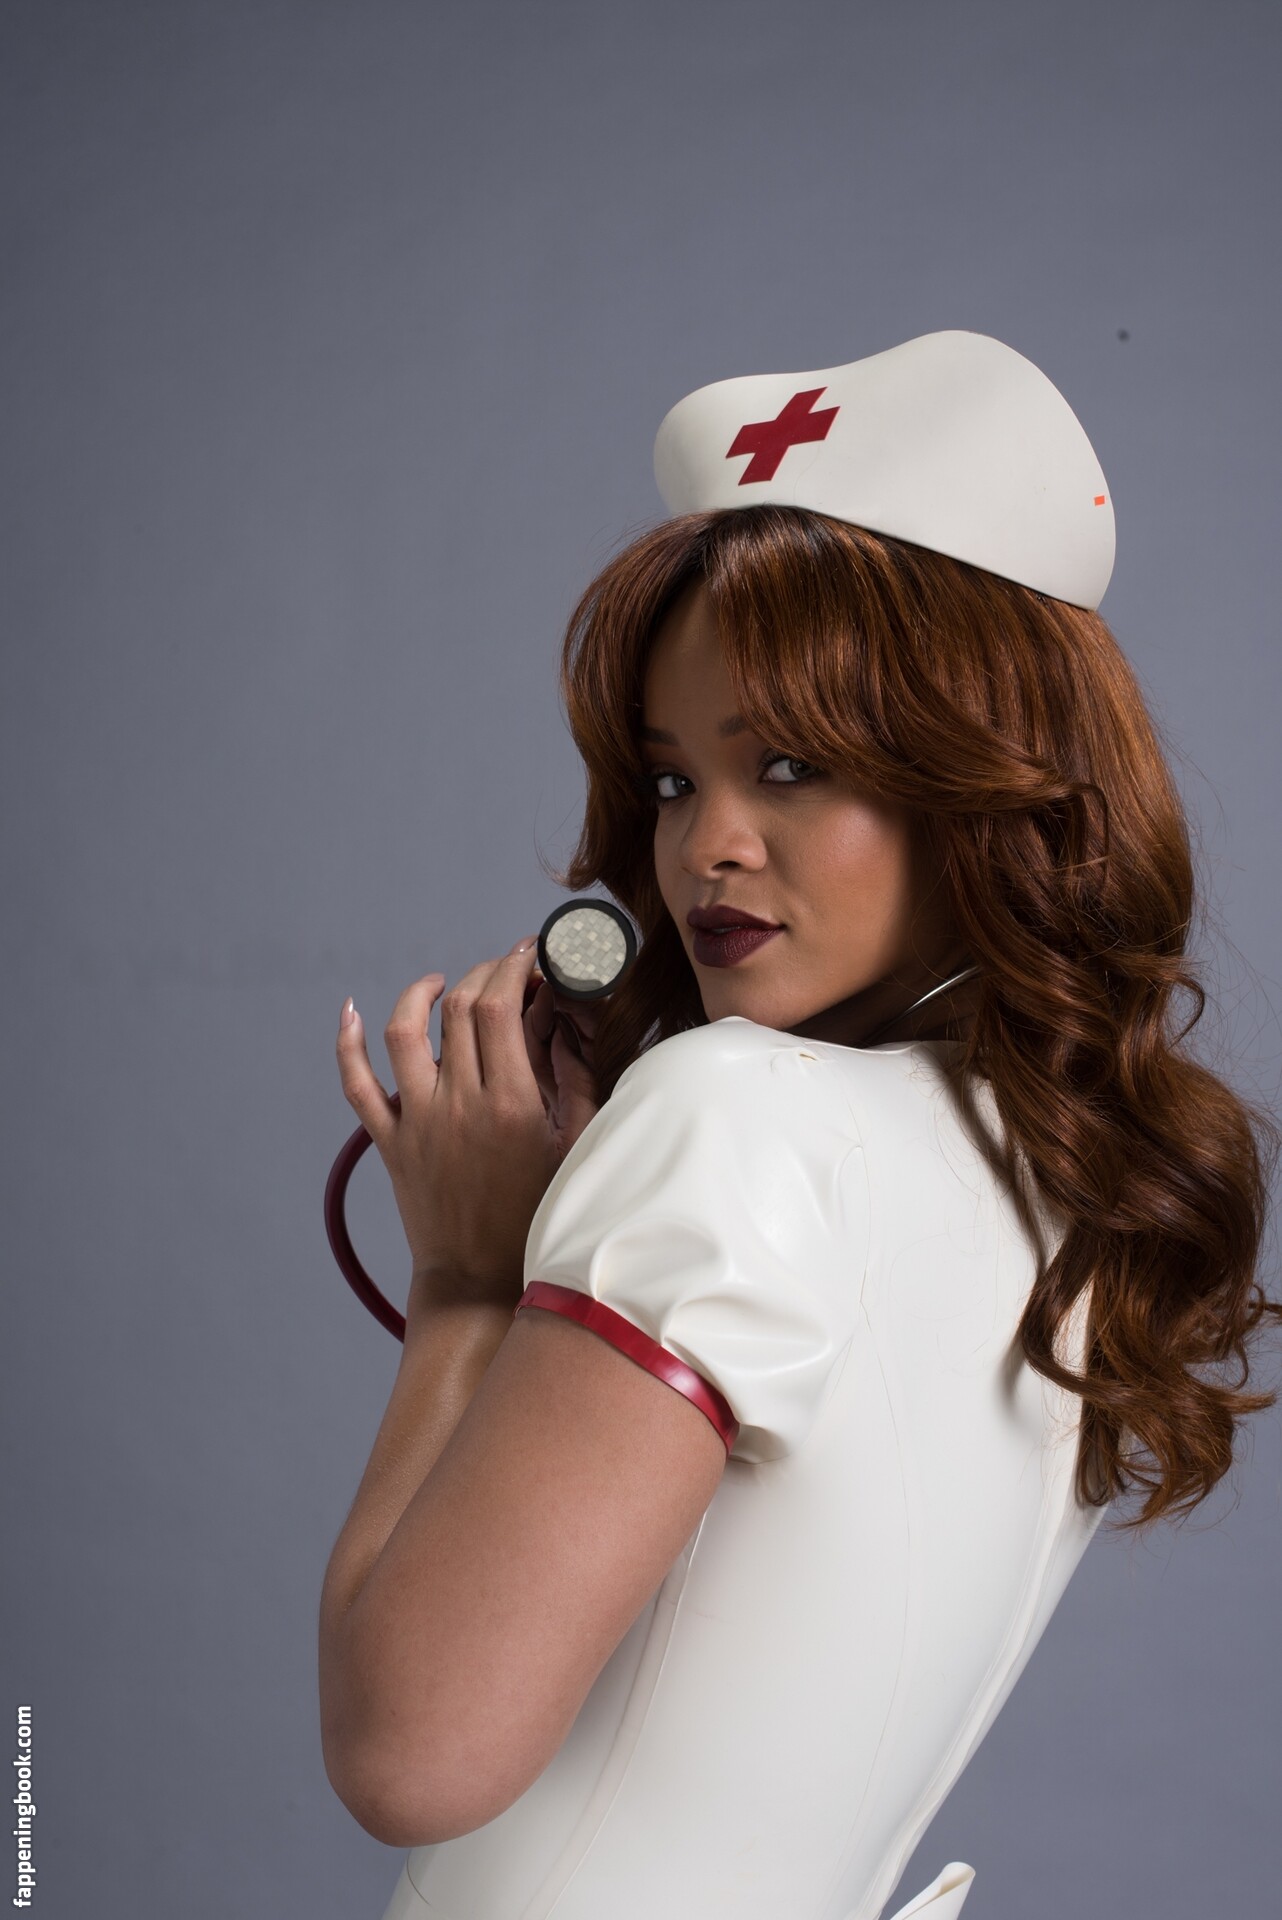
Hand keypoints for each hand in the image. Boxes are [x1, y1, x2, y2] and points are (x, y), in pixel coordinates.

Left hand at [335, 938, 599, 1310]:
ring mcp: (418, 1122)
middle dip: (481, 974)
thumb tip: (565, 1023)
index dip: (511, 968)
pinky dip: (347, 1045)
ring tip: (439, 983)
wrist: (480, 1279)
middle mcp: (458, 1106)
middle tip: (501, 971)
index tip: (526, 956)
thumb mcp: (575, 1148)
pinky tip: (351, 1012)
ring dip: (419, 994)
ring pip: (403, 1032)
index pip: (499, 1007)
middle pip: (459, 1009)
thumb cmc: (537, 1217)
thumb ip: (574, 1082)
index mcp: (510, 1105)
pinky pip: (356, 1085)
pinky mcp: (389, 1142)